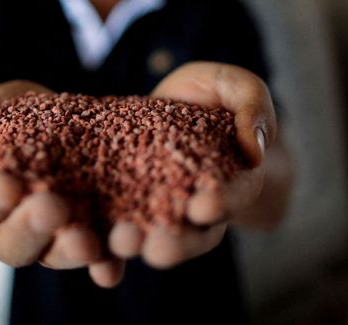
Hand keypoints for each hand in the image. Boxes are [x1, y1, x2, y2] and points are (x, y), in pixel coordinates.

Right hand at [0, 81, 124, 287]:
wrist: (68, 117)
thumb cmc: (16, 114)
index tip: (8, 186)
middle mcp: (17, 225)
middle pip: (12, 244)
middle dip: (30, 228)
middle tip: (52, 209)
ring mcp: (55, 236)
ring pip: (55, 256)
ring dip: (69, 252)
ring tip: (86, 243)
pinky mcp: (94, 236)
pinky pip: (99, 259)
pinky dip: (106, 266)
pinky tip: (112, 268)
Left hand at [107, 61, 289, 268]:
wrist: (178, 101)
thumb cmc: (216, 94)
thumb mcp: (238, 88)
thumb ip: (253, 109)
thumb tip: (254, 150)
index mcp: (235, 180)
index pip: (233, 197)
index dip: (222, 203)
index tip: (205, 207)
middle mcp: (198, 206)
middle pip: (193, 234)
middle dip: (177, 243)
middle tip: (159, 248)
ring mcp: (159, 209)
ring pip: (152, 238)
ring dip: (137, 246)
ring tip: (121, 243)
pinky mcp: (125, 204)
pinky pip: (116, 231)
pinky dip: (105, 250)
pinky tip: (92, 257)